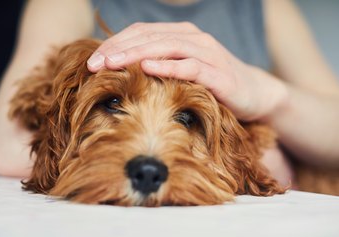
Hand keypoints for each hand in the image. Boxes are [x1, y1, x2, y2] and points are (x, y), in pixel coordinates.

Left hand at [87, 22, 286, 120]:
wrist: (255, 94)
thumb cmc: (212, 83)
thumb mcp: (182, 72)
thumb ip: (159, 66)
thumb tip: (123, 73)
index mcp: (180, 35)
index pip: (141, 33)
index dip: (115, 43)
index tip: (92, 60)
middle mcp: (193, 38)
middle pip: (149, 37)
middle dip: (119, 49)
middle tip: (94, 63)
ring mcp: (207, 53)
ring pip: (167, 47)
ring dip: (137, 54)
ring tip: (112, 63)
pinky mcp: (219, 73)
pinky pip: (191, 66)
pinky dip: (169, 66)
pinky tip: (149, 68)